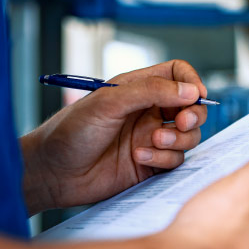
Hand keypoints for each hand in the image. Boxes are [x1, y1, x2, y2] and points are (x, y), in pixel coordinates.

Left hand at [21, 60, 208, 214]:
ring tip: (153, 142)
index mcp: (138, 88)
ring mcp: (151, 139)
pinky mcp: (151, 164)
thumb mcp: (109, 102)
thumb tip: (191, 90)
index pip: (177, 75)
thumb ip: (152, 91)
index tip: (196, 96)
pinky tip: (138, 158)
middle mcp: (148, 112)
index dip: (191, 82)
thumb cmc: (70, 131)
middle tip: (183, 122)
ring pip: (188, 136)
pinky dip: (164, 159)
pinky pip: (175, 160)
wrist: (52, 172)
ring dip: (178, 139)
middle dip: (194, 115)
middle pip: (191, 107)